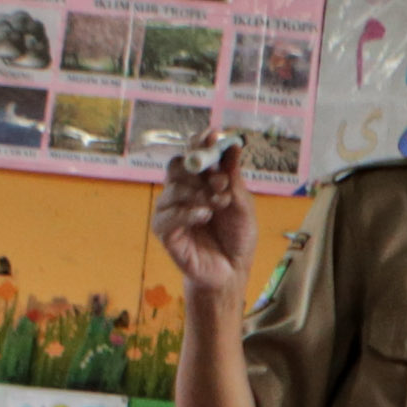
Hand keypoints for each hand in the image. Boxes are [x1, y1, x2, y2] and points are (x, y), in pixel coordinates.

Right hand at [151, 146, 256, 295]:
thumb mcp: (242, 205)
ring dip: (200, 194)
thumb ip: (234, 177)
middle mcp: (182, 192)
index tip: (211, 135)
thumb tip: (233, 145)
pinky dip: (187, 212)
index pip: (193, 155)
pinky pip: (167, 215)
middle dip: (200, 170)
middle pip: (177, 166)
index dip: (199, 143)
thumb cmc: (237, 238)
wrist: (232, 271)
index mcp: (200, 182)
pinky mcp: (164, 231)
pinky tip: (204, 216)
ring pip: (173, 189)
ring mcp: (170, 211)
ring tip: (219, 205)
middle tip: (222, 182)